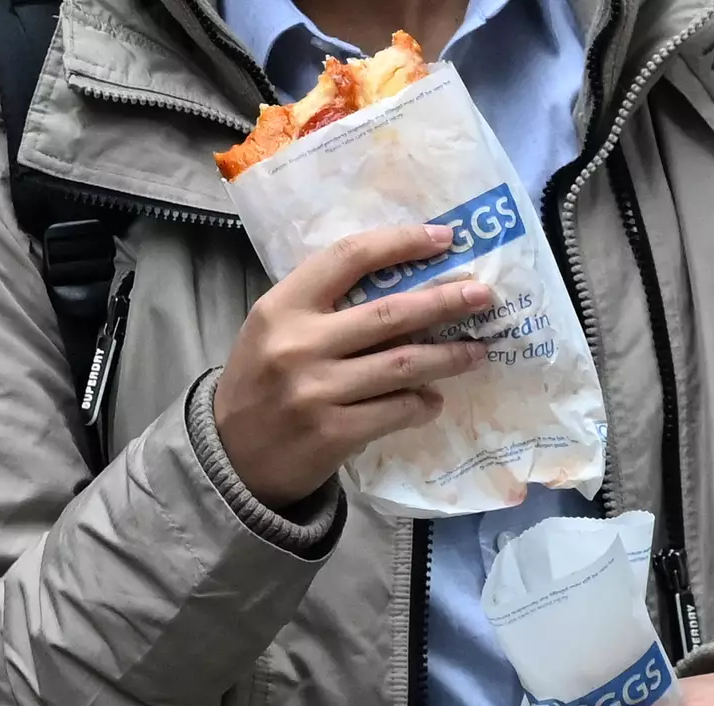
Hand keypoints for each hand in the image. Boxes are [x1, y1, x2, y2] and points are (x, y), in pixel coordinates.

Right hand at [214, 224, 491, 508]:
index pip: (349, 257)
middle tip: (484, 296)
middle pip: (391, 313)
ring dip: (449, 357)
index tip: (444, 238)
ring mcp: (316, 391)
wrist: (230, 458)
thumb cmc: (260, 384)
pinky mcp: (333, 433)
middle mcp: (298, 344)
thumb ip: (324, 307)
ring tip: (477, 352)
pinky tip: (434, 400)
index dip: (402, 242)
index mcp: (281, 307)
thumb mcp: (274, 331)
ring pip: (403, 365)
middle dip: (445, 301)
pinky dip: (422, 404)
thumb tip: (407, 286)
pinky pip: (395, 410)